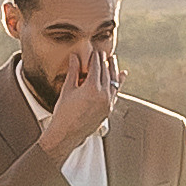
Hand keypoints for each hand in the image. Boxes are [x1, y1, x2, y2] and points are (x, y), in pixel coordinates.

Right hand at [39, 42, 116, 158]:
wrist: (67, 134)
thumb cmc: (63, 112)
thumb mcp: (67, 89)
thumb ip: (73, 72)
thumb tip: (75, 56)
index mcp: (91, 88)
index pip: (96, 67)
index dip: (96, 58)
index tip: (95, 51)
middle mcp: (103, 95)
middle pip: (106, 73)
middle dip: (104, 62)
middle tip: (103, 53)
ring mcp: (107, 103)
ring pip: (113, 81)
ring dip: (113, 69)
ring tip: (113, 60)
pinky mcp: (108, 109)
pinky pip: (116, 92)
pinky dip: (118, 83)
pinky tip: (122, 75)